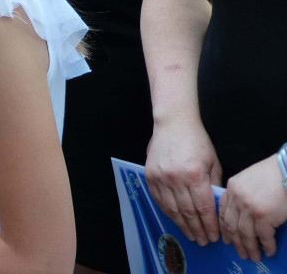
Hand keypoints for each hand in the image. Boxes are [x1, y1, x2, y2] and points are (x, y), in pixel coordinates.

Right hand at [145, 117, 221, 243]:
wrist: (173, 123)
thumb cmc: (197, 141)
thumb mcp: (213, 162)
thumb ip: (213, 185)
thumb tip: (215, 207)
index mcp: (194, 175)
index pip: (203, 208)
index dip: (209, 225)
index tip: (214, 236)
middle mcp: (176, 178)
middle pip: (187, 211)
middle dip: (197, 229)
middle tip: (203, 241)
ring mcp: (161, 177)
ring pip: (171, 208)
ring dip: (182, 224)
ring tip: (190, 235)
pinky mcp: (150, 175)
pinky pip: (158, 199)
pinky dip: (167, 211)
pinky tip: (175, 219)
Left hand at [220, 154, 286, 261]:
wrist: (286, 169)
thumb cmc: (272, 174)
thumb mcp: (249, 180)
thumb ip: (241, 194)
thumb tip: (243, 215)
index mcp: (231, 188)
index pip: (223, 212)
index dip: (224, 228)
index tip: (226, 239)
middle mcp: (236, 198)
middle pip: (231, 226)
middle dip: (236, 242)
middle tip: (241, 253)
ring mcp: (249, 207)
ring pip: (245, 234)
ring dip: (250, 248)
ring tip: (254, 256)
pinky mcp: (263, 216)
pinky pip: (263, 236)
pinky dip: (267, 245)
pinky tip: (270, 251)